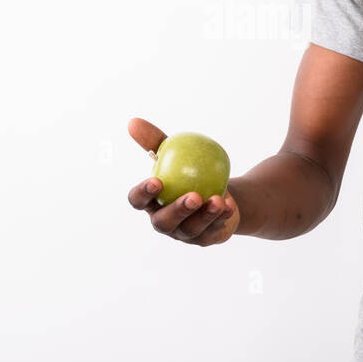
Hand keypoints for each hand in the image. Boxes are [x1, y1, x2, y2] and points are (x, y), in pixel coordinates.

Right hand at [126, 117, 240, 246]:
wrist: (219, 190)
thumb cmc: (189, 171)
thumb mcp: (174, 153)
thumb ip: (154, 140)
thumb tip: (133, 122)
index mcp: (150, 202)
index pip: (138, 201)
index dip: (144, 194)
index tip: (157, 181)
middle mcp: (164, 221)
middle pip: (164, 222)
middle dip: (178, 211)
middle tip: (193, 196)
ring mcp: (184, 234)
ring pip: (191, 229)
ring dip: (205, 215)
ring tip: (218, 200)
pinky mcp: (205, 239)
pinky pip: (212, 231)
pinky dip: (221, 217)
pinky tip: (229, 206)